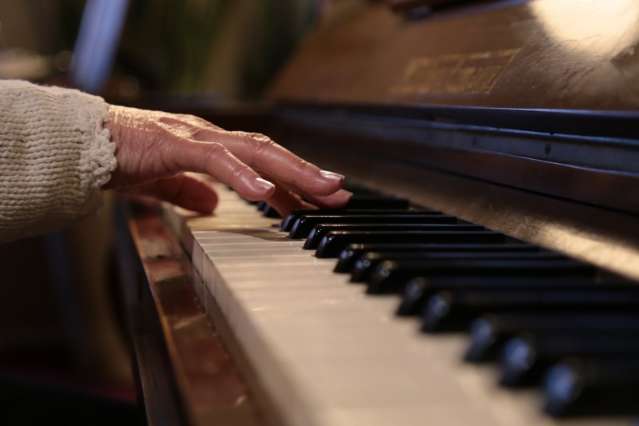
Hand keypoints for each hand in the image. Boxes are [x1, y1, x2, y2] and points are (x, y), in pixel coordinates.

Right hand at [104, 105, 350, 214]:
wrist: (81, 144)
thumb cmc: (120, 159)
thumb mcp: (162, 183)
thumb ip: (188, 192)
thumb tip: (211, 206)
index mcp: (210, 146)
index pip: (263, 161)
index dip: (295, 177)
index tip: (321, 197)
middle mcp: (210, 137)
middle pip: (270, 152)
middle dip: (308, 173)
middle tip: (340, 194)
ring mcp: (194, 137)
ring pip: (254, 151)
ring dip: (291, 171)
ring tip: (321, 191)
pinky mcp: (174, 144)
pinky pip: (215, 160)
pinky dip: (243, 175)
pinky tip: (266, 191)